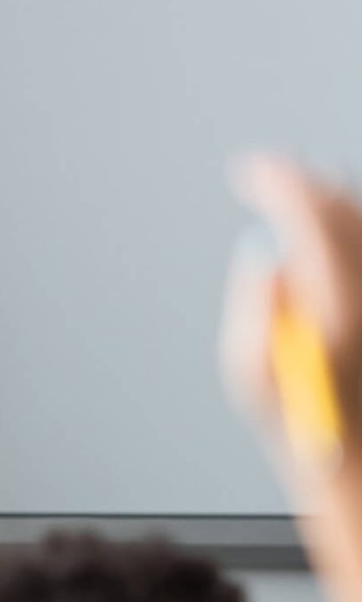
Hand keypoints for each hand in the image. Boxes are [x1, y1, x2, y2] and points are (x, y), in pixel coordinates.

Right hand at [223, 157, 361, 478]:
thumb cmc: (305, 431)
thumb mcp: (250, 375)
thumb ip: (255, 305)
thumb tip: (266, 254)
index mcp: (332, 310)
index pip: (308, 214)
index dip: (276, 180)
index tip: (250, 169)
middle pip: (347, 208)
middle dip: (307, 180)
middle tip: (275, 173)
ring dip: (336, 198)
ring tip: (306, 191)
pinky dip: (351, 232)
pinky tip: (338, 230)